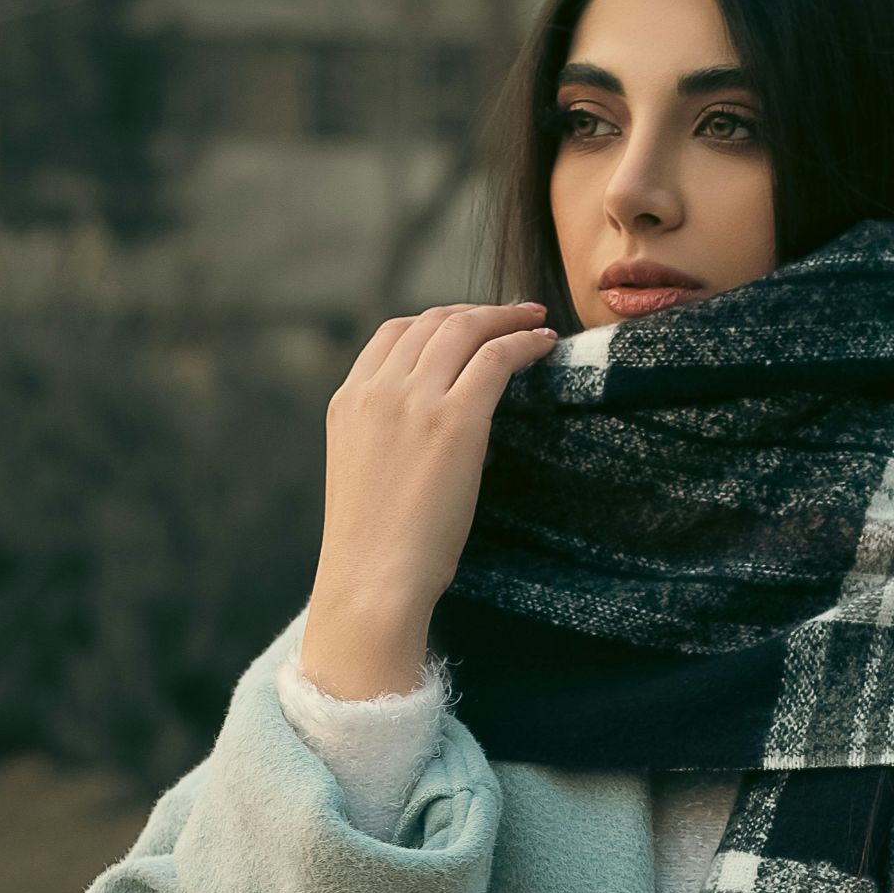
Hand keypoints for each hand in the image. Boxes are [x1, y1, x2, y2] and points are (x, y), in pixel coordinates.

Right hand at [301, 301, 556, 698]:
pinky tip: (545, 345)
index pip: (393, 333)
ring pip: (465, 330)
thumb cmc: (377, 547)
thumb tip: (442, 424)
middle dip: (477, 312)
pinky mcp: (455, 419)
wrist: (372, 580)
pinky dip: (524, 341)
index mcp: (348, 401)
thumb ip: (389, 434)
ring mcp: (413, 400)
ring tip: (536, 320)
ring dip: (506, 317)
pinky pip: (496, 358)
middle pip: (432, 322)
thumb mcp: (366, 472)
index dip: (438, 319)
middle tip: (513, 314)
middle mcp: (377, 390)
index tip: (470, 323)